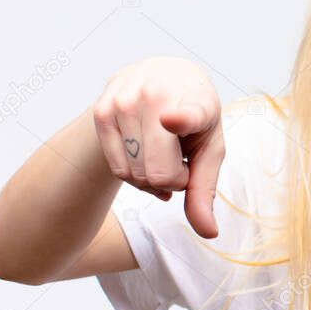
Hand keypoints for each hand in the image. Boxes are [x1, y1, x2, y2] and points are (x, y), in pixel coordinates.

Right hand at [92, 57, 224, 237]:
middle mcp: (157, 96)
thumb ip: (205, 191)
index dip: (181, 119)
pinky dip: (133, 175)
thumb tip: (209, 233)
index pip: (187, 114)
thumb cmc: (194, 117)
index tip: (171, 120)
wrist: (161, 75)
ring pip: (135, 175)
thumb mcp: (210, 148)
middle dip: (173, 180)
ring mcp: (124, 101)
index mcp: (196, 100)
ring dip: (151, 179)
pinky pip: (117, 169)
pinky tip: (143, 156)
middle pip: (158, 173)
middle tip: (181, 161)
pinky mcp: (100, 111)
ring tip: (162, 154)